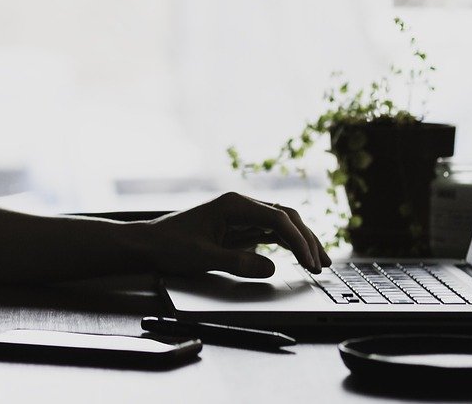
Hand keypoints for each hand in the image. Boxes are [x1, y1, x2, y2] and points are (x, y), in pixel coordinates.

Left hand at [140, 192, 329, 277]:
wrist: (149, 244)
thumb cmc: (171, 245)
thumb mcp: (203, 257)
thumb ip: (237, 262)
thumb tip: (271, 267)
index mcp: (233, 205)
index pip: (277, 218)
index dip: (298, 240)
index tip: (309, 261)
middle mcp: (241, 206)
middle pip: (285, 217)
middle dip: (307, 239)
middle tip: (322, 264)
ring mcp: (242, 216)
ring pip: (282, 224)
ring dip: (301, 241)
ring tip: (320, 262)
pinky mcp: (240, 228)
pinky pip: (271, 233)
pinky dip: (288, 245)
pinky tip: (300, 257)